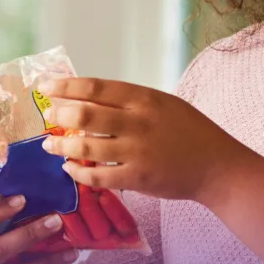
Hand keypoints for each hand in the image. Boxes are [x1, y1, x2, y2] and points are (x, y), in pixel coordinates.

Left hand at [37, 78, 257, 205]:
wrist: (218, 166)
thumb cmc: (189, 131)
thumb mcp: (162, 104)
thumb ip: (128, 102)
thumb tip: (84, 99)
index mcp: (144, 99)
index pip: (96, 88)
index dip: (65, 86)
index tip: (45, 85)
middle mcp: (139, 123)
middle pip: (85, 116)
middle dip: (59, 116)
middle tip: (48, 116)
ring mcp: (137, 152)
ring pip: (86, 148)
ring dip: (61, 147)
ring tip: (49, 146)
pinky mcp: (137, 178)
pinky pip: (97, 177)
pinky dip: (79, 173)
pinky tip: (69, 169)